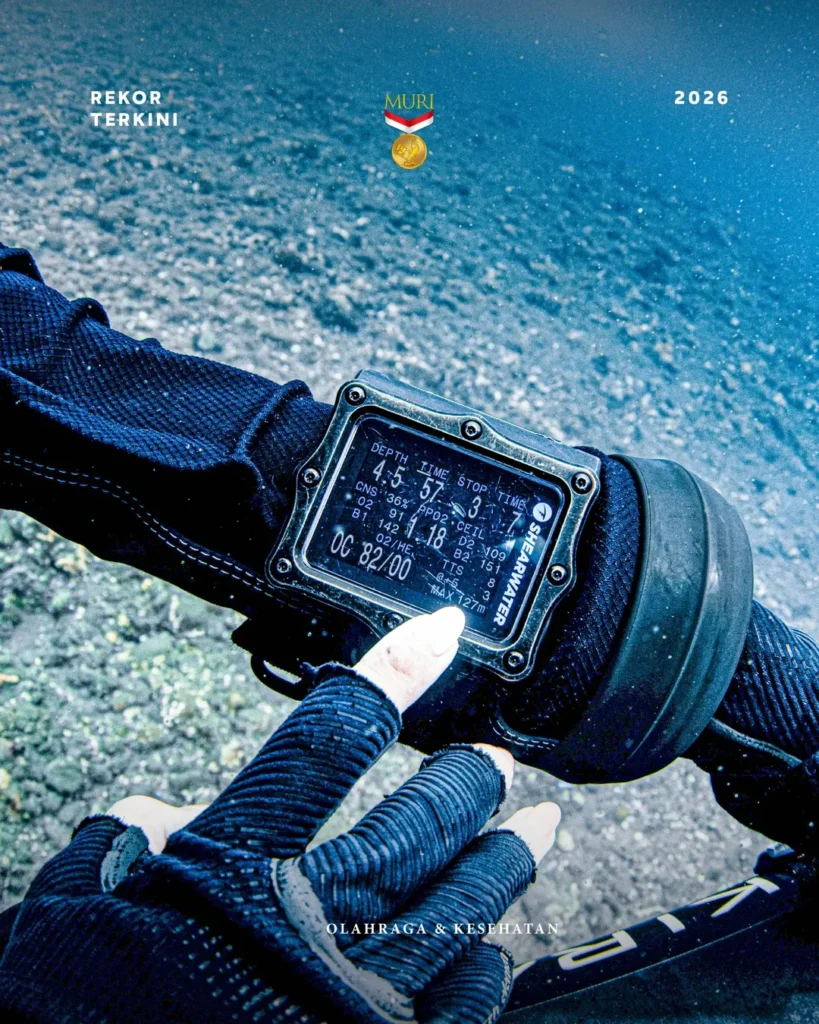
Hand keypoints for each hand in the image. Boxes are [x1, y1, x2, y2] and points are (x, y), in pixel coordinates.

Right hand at [3, 607, 559, 1023]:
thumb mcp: (69, 918)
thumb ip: (120, 846)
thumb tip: (165, 812)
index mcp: (231, 870)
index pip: (332, 735)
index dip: (395, 670)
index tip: (439, 633)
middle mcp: (307, 926)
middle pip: (418, 823)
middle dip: (465, 781)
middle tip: (495, 758)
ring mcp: (354, 1000)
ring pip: (461, 908)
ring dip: (505, 860)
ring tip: (536, 826)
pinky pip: (460, 1008)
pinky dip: (484, 970)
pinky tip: (496, 950)